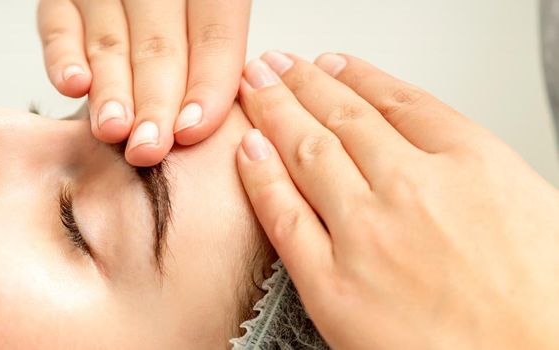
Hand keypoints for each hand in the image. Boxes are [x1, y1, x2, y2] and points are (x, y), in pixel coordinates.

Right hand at [37, 0, 251, 165]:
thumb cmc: (178, 24)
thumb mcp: (206, 26)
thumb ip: (213, 60)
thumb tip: (208, 124)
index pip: (214, 35)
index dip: (206, 85)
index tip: (192, 131)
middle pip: (159, 45)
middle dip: (155, 102)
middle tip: (149, 147)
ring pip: (110, 42)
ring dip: (112, 90)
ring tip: (113, 128)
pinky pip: (58, 25)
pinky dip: (64, 58)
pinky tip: (74, 86)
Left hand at [235, 52, 558, 348]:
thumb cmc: (546, 310)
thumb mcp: (537, 211)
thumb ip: (476, 176)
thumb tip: (441, 158)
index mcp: (474, 166)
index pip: (400, 103)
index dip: (357, 79)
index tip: (334, 66)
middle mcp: (414, 190)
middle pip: (344, 119)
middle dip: (301, 85)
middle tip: (277, 67)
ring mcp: (368, 235)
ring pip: (307, 153)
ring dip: (273, 111)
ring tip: (254, 88)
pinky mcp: (333, 286)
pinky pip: (284, 219)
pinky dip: (261, 177)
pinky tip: (248, 150)